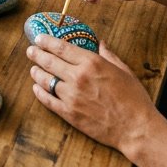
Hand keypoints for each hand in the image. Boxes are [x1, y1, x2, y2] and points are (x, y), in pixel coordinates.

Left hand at [27, 36, 156, 153]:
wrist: (136, 128)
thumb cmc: (133, 98)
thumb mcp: (123, 70)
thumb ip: (108, 55)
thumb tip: (100, 43)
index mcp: (92, 63)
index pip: (61, 47)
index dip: (47, 41)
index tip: (39, 38)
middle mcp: (78, 77)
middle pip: (50, 61)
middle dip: (37, 54)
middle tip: (30, 51)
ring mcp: (72, 96)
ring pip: (46, 80)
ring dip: (37, 73)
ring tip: (33, 69)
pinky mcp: (70, 114)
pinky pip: (48, 100)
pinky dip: (40, 93)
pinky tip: (36, 88)